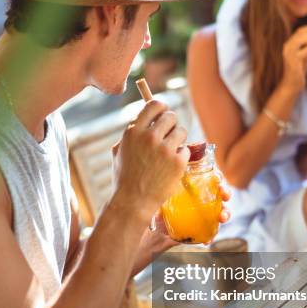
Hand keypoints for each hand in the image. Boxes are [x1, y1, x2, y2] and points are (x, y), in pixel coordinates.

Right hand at [112, 100, 189, 222]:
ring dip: (179, 140)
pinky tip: (173, 166)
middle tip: (170, 135)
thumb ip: (131, 134)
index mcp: (133, 131)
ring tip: (172, 151)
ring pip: (182, 131)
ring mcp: (165, 150)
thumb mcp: (119, 151)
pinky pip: (187, 150)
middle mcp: (149, 137)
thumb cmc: (124, 178)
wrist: (132, 202)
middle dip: (172, 124)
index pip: (154, 105)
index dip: (162, 108)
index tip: (164, 115)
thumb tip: (143, 118)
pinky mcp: (177, 162)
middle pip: (171, 116)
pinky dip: (182, 157)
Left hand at [152, 184, 230, 234]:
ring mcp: (206, 215)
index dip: (218, 177)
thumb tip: (162, 193)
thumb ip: (162, 195)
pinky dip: (211, 236)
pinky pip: (212, 232)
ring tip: (222, 217)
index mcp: (196, 189)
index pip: (210, 179)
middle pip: (220, 194)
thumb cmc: (159, 211)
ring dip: (226, 213)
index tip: (218, 179)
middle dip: (226, 193)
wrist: (156, 232)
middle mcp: (204, 200)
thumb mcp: (159, 200)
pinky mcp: (204, 229)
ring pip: (221, 211)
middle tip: (225, 195)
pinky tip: (208, 241)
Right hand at [282, 25, 306, 93]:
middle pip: (300, 34)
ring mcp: (289, 54)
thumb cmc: (299, 69)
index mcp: (290, 44)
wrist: (292, 83)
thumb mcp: (305, 54)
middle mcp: (287, 47)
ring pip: (300, 40)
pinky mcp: (293, 61)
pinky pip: (303, 51)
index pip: (299, 31)